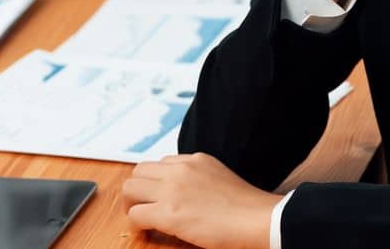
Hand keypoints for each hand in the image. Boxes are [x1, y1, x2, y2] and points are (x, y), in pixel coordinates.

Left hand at [123, 153, 277, 248]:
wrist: (258, 220)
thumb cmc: (246, 207)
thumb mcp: (220, 177)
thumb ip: (199, 177)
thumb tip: (185, 192)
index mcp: (195, 159)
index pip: (160, 164)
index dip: (155, 181)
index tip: (157, 194)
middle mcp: (180, 169)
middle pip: (139, 171)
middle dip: (137, 188)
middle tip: (140, 205)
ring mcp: (172, 190)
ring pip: (130, 189)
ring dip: (132, 203)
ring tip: (139, 216)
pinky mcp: (168, 213)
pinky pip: (136, 214)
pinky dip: (137, 222)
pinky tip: (146, 229)